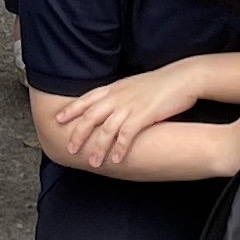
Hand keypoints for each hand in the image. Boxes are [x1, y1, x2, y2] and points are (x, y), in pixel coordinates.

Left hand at [49, 60, 203, 171]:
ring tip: (92, 162)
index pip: (87, 99)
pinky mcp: (143, 115)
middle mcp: (118, 96)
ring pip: (106, 129)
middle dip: (78, 133)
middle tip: (70, 148)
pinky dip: (119, 148)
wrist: (181, 78)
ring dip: (98, 147)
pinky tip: (115, 160)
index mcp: (115, 88)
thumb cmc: (160, 83)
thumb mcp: (133, 84)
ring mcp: (129, 105)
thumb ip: (119, 94)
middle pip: (91, 116)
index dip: (71, 109)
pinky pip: (126, 135)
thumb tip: (110, 103)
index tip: (58, 119)